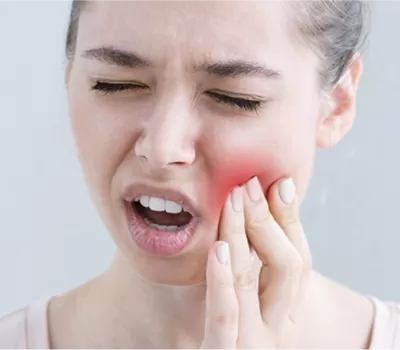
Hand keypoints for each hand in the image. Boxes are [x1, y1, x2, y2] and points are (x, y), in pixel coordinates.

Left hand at [201, 177, 311, 348]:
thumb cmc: (222, 324)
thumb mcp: (244, 290)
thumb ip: (251, 257)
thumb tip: (258, 206)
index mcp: (282, 306)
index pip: (298, 258)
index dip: (289, 219)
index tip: (278, 182)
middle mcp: (275, 324)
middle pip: (287, 267)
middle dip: (269, 221)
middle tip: (250, 185)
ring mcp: (252, 341)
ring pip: (252, 281)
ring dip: (242, 235)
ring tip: (233, 201)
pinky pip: (224, 317)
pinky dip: (222, 281)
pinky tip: (218, 249)